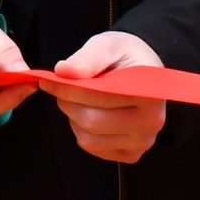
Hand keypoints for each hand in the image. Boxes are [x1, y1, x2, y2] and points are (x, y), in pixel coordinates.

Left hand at [43, 30, 166, 162]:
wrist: (144, 72)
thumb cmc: (125, 57)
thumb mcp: (108, 45)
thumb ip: (87, 58)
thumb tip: (63, 71)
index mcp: (149, 92)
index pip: (100, 97)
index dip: (69, 89)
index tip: (49, 81)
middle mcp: (151, 122)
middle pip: (93, 122)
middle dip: (69, 104)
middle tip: (60, 89)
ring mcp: (142, 142)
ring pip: (90, 139)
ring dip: (74, 119)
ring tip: (79, 100)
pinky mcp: (132, 154)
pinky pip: (94, 148)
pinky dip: (83, 132)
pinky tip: (91, 113)